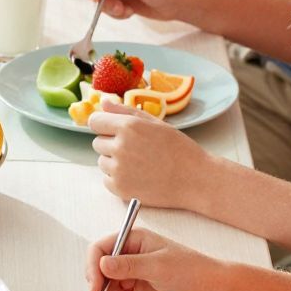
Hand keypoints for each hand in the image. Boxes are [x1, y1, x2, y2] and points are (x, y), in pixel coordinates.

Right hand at [84, 224, 216, 290]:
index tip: (95, 287)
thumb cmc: (188, 269)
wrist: (205, 288)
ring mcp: (130, 270)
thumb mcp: (158, 266)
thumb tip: (103, 264)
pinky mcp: (134, 285)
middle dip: (103, 287)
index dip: (93, 267)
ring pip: (107, 284)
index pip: (100, 249)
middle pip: (100, 268)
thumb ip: (129, 266)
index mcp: (132, 239)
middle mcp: (128, 253)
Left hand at [89, 107, 207, 210]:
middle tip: (137, 150)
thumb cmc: (178, 149)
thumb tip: (102, 101)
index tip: (115, 130)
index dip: (104, 125)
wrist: (195, 179)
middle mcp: (120, 146)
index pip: (95, 121)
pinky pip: (106, 180)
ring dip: (114, 162)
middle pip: (98, 142)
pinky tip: (138, 177)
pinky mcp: (120, 189)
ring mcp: (119, 169)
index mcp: (128, 126)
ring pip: (102, 162)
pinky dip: (118, 179)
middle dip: (112, 144)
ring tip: (139, 164)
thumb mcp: (154, 123)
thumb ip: (125, 111)